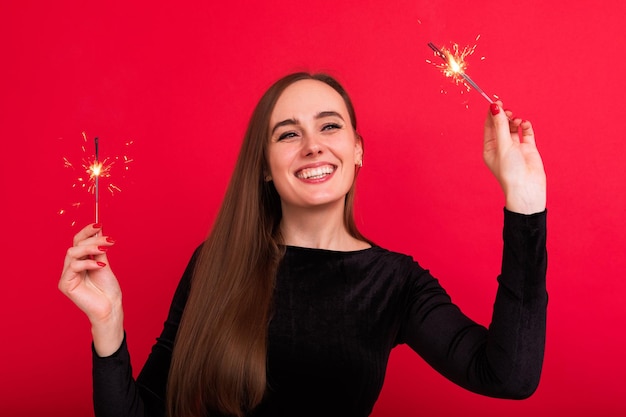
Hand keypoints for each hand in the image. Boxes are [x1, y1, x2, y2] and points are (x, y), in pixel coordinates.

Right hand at [58, 223, 123, 355]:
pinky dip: (88, 262)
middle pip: (75, 244)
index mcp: (79, 261)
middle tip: (109, 239)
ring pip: (73, 253)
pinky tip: (101, 265)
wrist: (110, 307)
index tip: (99, 224)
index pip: (78, 241)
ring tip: (105, 249)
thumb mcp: (104, 264)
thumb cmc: (108, 289)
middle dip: (92, 239)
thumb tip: (98, 230)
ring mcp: (67, 275)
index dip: (87, 231)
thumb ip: (99, 249)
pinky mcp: (65, 284)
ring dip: (91, 248)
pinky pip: (74, 266)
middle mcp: (71, 267)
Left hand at [483, 101, 546, 213]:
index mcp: (490, 148)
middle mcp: (501, 147)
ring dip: (515, 121)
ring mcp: (515, 147)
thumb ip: (501, 126)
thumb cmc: (510, 170)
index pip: (489, 127)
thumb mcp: (503, 145)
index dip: (492, 114)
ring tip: (517, 120)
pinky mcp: (528, 149)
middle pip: (501, 125)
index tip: (496, 102)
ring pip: (513, 128)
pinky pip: (527, 133)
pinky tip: (525, 124)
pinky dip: (526, 126)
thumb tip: (495, 107)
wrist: (527, 188)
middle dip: (505, 116)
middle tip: (508, 110)